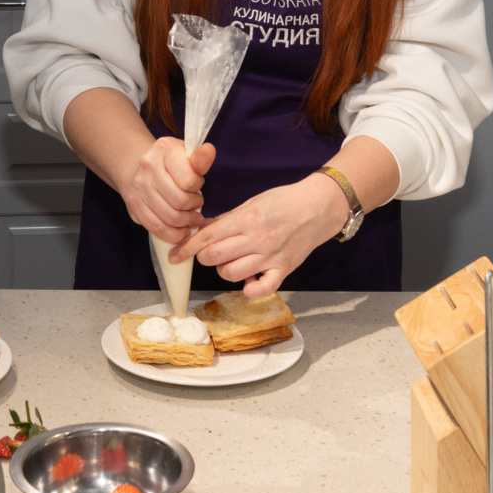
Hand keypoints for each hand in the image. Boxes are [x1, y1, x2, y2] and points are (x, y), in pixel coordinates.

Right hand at [124, 138, 215, 243]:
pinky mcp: (134, 206)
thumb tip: (209, 150)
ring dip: (186, 222)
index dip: (197, 187)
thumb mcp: (187, 156)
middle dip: (194, 207)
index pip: (188, 180)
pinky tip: (182, 231)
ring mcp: (139, 187)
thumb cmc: (170, 164)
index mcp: (164, 149)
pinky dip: (173, 234)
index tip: (196, 186)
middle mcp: (147, 166)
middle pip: (179, 201)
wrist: (138, 168)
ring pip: (169, 217)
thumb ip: (200, 158)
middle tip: (197, 204)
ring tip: (192, 218)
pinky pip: (156, 228)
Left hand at [173, 172, 347, 295]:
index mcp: (245, 219)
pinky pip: (260, 290)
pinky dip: (250, 288)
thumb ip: (226, 219)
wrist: (317, 207)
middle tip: (209, 253)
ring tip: (232, 261)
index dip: (186, 248)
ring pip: (231, 273)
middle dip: (204, 257)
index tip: (174, 257)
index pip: (207, 238)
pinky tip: (249, 279)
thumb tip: (200, 229)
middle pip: (213, 258)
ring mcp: (270, 256)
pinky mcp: (284, 269)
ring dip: (224, 270)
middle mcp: (256, 239)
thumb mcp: (251, 203)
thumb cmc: (282, 202)